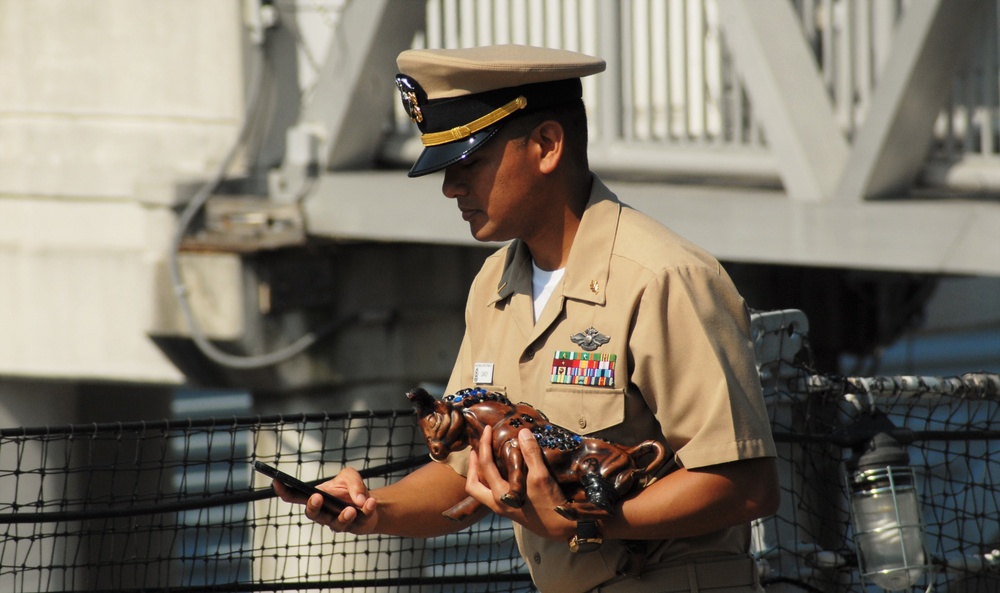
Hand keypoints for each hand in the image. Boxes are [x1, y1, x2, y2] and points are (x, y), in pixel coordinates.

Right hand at [272, 467, 378, 534]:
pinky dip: (366, 511)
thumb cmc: (352, 490)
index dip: (283, 491)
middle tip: (317, 498)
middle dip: (313, 507)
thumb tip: (358, 500)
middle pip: (312, 514)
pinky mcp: (354, 527)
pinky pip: (359, 521)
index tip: (276, 482)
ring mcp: (337, 522)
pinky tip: (369, 503)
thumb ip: (352, 482)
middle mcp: (323, 513)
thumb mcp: (350, 476)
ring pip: (336, 524)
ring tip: (351, 509)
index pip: (294, 496)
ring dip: (343, 516)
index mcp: (315, 498)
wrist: (370, 502)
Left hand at [466, 425, 575, 540]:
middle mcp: (498, 503)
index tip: (487, 430)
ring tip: (487, 458)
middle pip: (473, 485)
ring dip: (481, 474)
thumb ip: (531, 454)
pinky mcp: (513, 509)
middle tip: (476, 450)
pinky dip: (494, 480)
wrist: (562, 528)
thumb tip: (522, 432)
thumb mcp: (541, 477)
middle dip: (472, 466)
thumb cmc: (550, 504)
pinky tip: (505, 471)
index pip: (485, 465)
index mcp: (500, 495)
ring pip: (482, 491)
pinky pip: (495, 493)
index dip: (484, 445)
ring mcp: (505, 508)